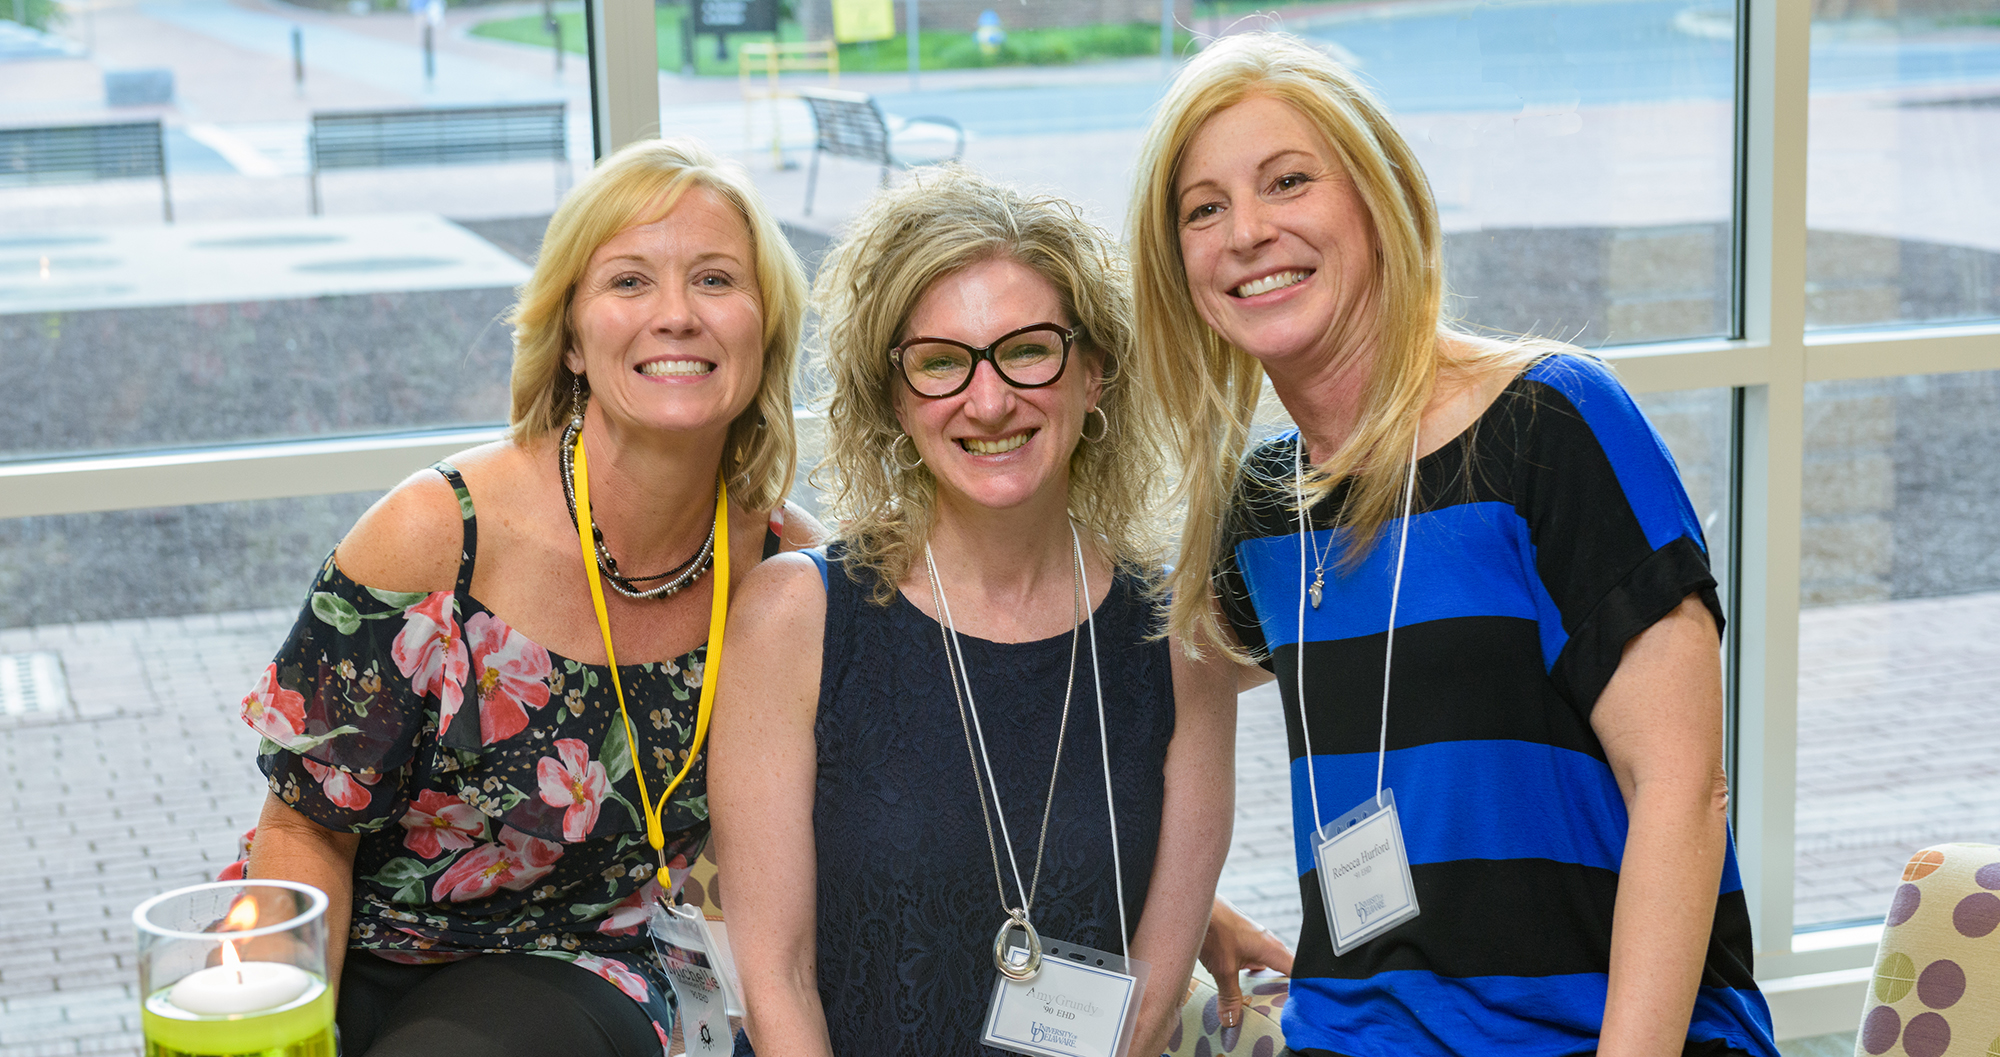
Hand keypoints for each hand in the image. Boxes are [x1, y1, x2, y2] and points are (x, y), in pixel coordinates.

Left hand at [1198, 898, 1293, 1028]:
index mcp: (1272, 949)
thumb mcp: (1223, 970)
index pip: (1299, 971)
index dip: (1303, 989)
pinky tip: (1244, 982)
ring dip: (1267, 980)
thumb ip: (1230, 996)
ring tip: (1264, 1000)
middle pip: (1286, 969)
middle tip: (1282, 1008)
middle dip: (1285, 988)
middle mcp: (1268, 943)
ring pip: (1269, 964)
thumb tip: (1232, 1020)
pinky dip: (1253, 972)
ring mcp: (1255, 939)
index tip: (1301, 1006)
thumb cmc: (1215, 929)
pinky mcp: (1243, 939)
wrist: (1196, 906)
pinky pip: (1255, 959)